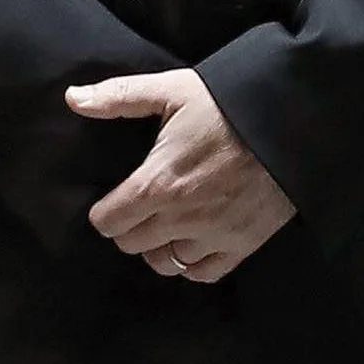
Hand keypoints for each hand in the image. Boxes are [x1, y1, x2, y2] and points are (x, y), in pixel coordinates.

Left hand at [70, 70, 298, 281]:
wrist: (291, 119)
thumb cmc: (227, 103)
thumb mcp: (172, 91)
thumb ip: (119, 97)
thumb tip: (72, 99)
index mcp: (157, 183)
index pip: (108, 222)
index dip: (104, 211)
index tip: (112, 200)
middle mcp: (182, 218)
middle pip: (131, 244)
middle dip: (128, 227)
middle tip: (139, 207)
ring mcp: (214, 236)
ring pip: (164, 263)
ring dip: (158, 246)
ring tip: (165, 224)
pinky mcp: (243, 245)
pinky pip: (203, 273)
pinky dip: (191, 263)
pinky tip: (192, 242)